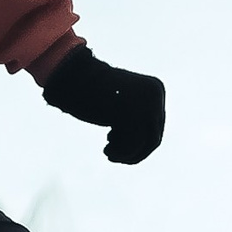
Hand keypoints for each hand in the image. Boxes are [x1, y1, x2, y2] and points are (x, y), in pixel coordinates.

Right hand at [41, 47, 165, 164]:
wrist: (75, 76)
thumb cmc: (91, 89)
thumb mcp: (119, 103)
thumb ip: (135, 117)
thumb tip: (149, 144)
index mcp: (155, 88)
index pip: (155, 123)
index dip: (136, 138)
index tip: (112, 139)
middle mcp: (156, 96)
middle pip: (154, 134)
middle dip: (134, 149)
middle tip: (110, 152)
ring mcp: (148, 106)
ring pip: (147, 143)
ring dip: (129, 154)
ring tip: (108, 153)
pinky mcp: (135, 117)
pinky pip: (134, 145)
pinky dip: (122, 154)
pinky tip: (106, 151)